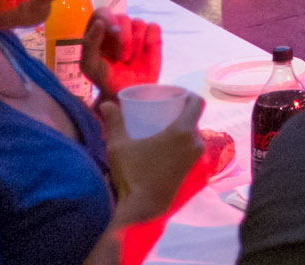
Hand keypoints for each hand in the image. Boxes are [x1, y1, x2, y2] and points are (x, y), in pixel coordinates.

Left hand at [82, 14, 162, 100]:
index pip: (102, 13)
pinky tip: (145, 53)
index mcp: (99, 32)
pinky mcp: (152, 37)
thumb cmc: (106, 79)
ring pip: (138, 22)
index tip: (112, 30)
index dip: (108, 17)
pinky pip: (153, 27)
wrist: (129, 92)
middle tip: (122, 58)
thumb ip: (90, 43)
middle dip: (124, 39)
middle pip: (123, 17)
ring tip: (132, 59)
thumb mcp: (90, 65)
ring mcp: (135, 32)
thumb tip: (100, 23)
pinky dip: (150, 40)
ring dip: (136, 43)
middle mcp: (117, 28)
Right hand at [97, 94, 204, 224]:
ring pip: (194, 137)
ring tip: (165, 130)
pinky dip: (184, 146)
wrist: (143, 210)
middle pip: (195, 120)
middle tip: (164, 112)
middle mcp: (196, 144)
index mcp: (183, 132)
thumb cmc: (131, 175)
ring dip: (183, 131)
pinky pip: (193, 152)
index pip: (197, 103)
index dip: (188, 94)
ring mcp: (198, 160)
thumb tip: (106, 103)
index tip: (175, 94)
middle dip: (181, 114)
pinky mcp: (197, 173)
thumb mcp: (118, 145)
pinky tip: (170, 149)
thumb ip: (114, 122)